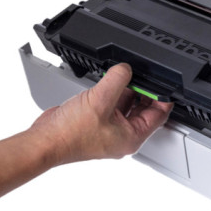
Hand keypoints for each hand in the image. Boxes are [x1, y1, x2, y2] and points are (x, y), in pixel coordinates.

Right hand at [30, 63, 172, 164]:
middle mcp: (123, 136)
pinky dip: (113, 93)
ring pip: (127, 106)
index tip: (167, 84)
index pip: (159, 115)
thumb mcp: (101, 99)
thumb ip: (118, 79)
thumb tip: (126, 68)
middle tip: (144, 75)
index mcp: (132, 137)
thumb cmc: (70, 134)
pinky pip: (112, 105)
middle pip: (144, 109)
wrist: (44, 141)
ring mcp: (109, 130)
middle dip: (145, 91)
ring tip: (127, 75)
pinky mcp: (97, 124)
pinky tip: (110, 82)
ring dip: (128, 90)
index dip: (165, 97)